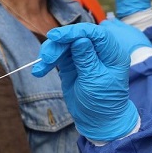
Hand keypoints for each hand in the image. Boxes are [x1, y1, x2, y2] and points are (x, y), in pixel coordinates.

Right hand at [33, 23, 139, 141]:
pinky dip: (48, 61)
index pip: (96, 34)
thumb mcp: (94, 81)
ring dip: (50, 53)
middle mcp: (99, 51)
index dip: (76, 31)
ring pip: (65, 44)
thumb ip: (86, 59)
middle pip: (77, 37)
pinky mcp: (72, 63)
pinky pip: (58, 55)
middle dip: (58, 45)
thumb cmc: (102, 103)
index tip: (56, 36)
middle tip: (45, 58)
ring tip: (40, 69)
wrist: (97, 120)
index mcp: (112, 54)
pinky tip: (39, 70)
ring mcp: (85, 56)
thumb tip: (80, 39)